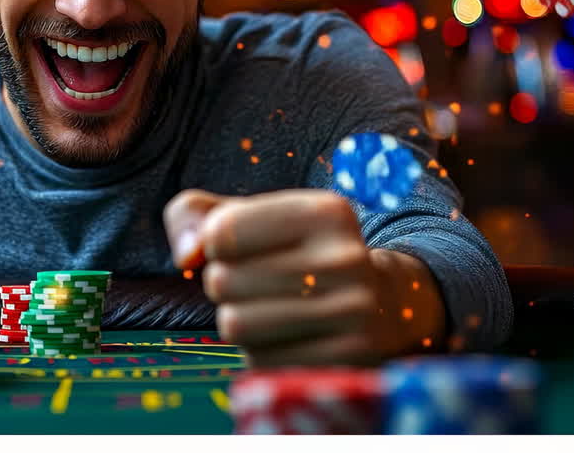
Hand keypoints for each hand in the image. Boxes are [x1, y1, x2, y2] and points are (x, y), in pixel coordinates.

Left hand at [164, 188, 442, 365]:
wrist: (386, 305)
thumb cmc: (297, 254)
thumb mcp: (254, 217)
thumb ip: (194, 215)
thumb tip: (187, 255)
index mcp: (325, 211)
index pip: (222, 231)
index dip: (214, 245)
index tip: (243, 248)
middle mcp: (346, 258)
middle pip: (222, 280)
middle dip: (224, 286)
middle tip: (257, 285)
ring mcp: (353, 313)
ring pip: (235, 324)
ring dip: (238, 321)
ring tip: (270, 310)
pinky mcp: (346, 361)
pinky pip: (259, 362)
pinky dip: (261, 353)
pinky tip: (291, 339)